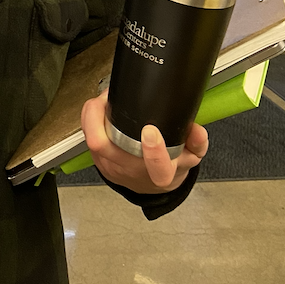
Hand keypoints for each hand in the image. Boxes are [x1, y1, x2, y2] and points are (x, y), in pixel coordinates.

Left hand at [80, 88, 207, 193]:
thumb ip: (196, 142)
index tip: (151, 130)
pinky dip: (90, 119)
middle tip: (107, 98)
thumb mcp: (190, 157)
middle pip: (103, 147)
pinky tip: (98, 109)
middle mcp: (131, 170)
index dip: (154, 151)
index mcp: (159, 173)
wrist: (150, 185)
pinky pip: (87, 137)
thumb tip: (197, 130)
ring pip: (90, 139)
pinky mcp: (99, 160)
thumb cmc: (168, 167)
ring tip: (103, 98)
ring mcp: (110, 166)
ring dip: (92, 115)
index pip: (157, 168)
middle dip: (99, 118)